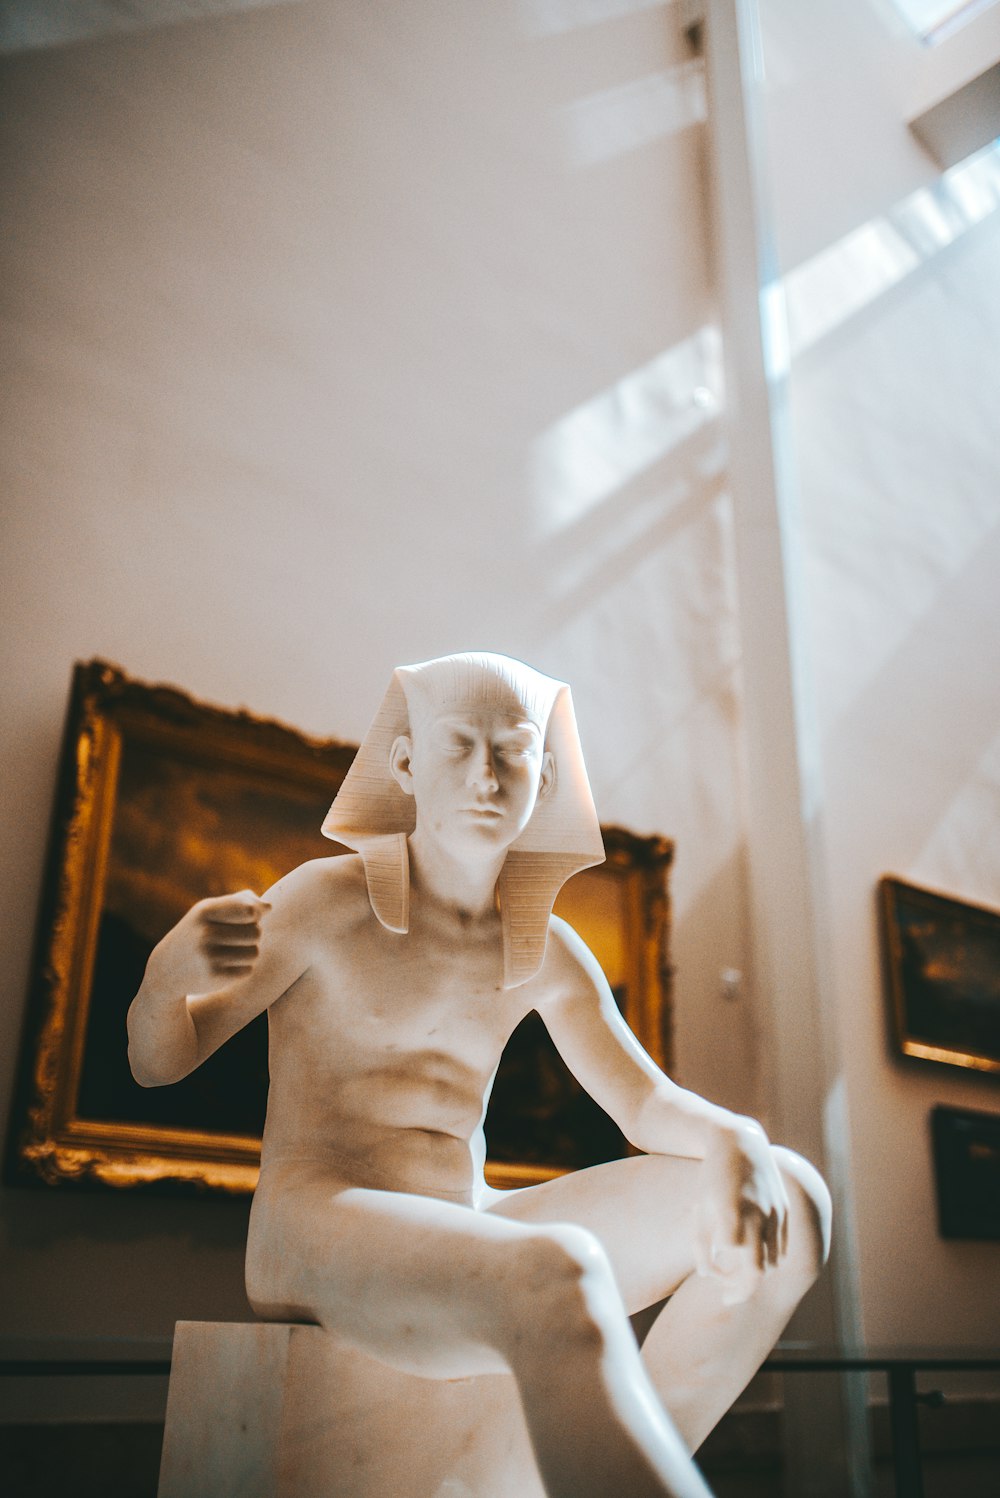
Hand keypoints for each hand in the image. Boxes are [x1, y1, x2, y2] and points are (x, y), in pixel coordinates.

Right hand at [148, 890, 270, 995]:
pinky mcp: (214, 977)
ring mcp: (209, 956)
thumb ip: (240, 902)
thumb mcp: (210, 911)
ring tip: (233, 951)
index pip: (250, 911)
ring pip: (255, 952)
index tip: (246, 919)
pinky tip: (227, 966)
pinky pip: (248, 970)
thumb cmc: (196, 932)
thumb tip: (269, 907)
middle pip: (256, 932)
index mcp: (205, 911)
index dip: (254, 916)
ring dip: (250, 952)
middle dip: (252, 935)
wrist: (166, 970)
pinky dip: (243, 968)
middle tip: (237, 938)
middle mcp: (205, 933)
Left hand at [694, 1122, 788, 1304]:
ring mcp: (775, 1213)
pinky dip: (770, 1258)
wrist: (739, 1144)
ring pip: (775, 1262)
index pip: (733, 1264)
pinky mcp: (785, 1210)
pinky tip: (753, 1258)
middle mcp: (758, 1215)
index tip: (715, 1282)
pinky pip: (783, 1246)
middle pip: (759, 1271)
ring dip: (758, 1274)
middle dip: (744, 1289)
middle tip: (729, 1298)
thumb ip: (701, 1246)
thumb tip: (707, 1275)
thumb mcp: (700, 1209)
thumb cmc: (712, 1179)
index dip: (723, 1278)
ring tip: (738, 1276)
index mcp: (733, 1215)